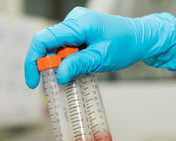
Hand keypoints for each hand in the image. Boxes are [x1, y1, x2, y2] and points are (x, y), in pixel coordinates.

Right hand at [24, 7, 175, 87]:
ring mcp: (76, 27)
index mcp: (77, 24)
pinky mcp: (79, 34)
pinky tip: (76, 70)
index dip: (33, 61)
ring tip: (73, 76)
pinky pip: (65, 48)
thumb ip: (77, 65)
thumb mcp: (101, 58)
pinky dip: (66, 62)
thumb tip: (58, 76)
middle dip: (48, 66)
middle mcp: (73, 22)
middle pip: (48, 45)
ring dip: (59, 65)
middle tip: (53, 84)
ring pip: (56, 49)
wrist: (141, 38)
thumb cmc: (126, 44)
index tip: (33, 81)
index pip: (43, 39)